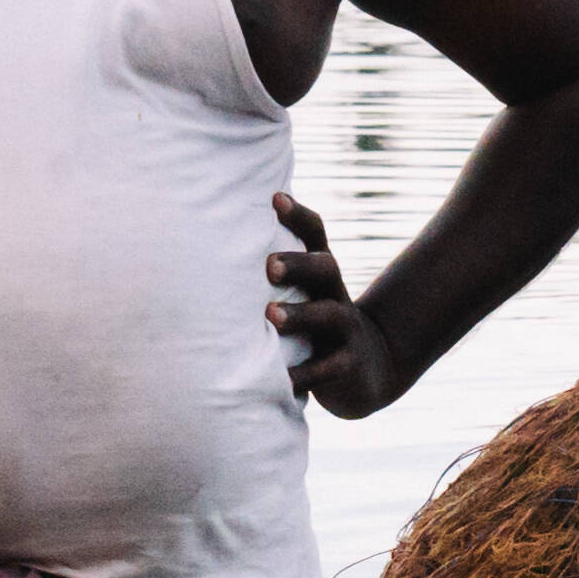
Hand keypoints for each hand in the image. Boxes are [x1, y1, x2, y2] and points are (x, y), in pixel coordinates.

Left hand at [264, 192, 410, 416]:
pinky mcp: (347, 367)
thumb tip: (210, 242)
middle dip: (298, 264)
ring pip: (329, 316)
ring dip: (301, 314)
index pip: (315, 236)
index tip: (275, 199)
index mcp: (320, 275)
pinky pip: (328, 369)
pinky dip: (305, 374)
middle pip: (325, 268)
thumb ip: (271, 271)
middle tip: (269, 265)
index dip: (298, 216)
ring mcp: (345, 331)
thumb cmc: (313, 326)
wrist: (368, 369)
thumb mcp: (301, 294)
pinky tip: (282, 378)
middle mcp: (335, 295)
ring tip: (272, 316)